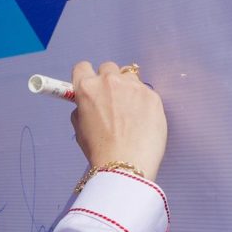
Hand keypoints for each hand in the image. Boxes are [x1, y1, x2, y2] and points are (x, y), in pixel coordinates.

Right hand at [68, 61, 165, 180]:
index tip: (91, 85)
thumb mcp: (80, 129)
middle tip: (112, 102)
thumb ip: (82, 109)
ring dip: (128, 89)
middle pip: (108, 68)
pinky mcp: (152, 95)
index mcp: (87, 88)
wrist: (126, 164)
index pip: (83, 67)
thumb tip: (86, 103)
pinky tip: (142, 121)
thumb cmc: (101, 151)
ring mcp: (133, 86)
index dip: (86, 77)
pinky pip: (146, 92)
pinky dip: (144, 103)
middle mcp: (109, 81)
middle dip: (109, 81)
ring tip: (130, 113)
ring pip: (129, 78)